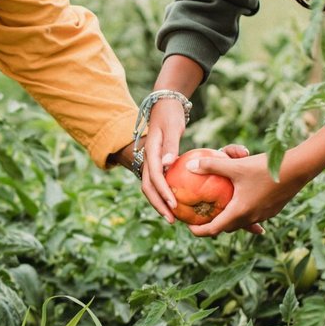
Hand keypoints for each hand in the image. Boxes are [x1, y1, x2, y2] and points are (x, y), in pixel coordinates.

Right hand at [137, 97, 187, 221]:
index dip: (162, 192)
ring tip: (172, 217)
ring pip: (150, 187)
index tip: (174, 205)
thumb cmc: (170, 115)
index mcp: (150, 152)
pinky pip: (158, 183)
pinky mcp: (156, 164)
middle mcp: (147, 160)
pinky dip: (164, 195)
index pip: (154, 177)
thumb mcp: (172, 127)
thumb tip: (168, 164)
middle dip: (158, 205)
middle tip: (172, 220)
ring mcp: (150, 163)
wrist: (164, 105)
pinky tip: (177, 203)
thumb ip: (170, 144)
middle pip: (148, 187)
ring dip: (159, 203)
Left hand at [181, 150, 303, 237]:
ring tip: (220, 209)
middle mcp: (251, 217)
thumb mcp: (235, 166)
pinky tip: (242, 202)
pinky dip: (243, 212)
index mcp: (239, 212)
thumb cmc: (264, 168)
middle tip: (201, 216)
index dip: (199, 231)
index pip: (214, 230)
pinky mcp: (273, 210)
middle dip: (213, 225)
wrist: (298, 169)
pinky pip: (253, 216)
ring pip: (241, 222)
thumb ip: (211, 166)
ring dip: (229, 219)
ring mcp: (264, 215)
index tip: (189, 227)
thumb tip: (190, 166)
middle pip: (227, 228)